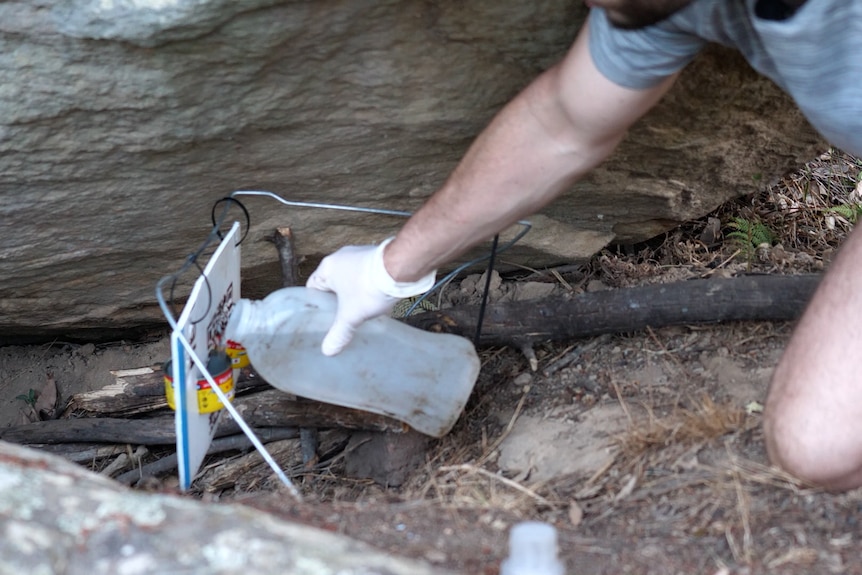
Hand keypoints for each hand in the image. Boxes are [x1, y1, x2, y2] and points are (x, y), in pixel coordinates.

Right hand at [306, 238, 435, 355]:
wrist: (400, 270)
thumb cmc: (369, 288)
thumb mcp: (351, 316)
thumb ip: (339, 333)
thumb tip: (328, 350)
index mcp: (328, 267)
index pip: (313, 287)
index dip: (316, 303)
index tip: (321, 317)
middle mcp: (342, 257)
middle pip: (333, 284)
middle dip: (338, 301)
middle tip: (341, 318)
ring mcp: (360, 255)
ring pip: (351, 279)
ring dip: (354, 294)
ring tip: (359, 312)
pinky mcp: (376, 257)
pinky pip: (367, 275)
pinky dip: (368, 287)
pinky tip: (375, 301)